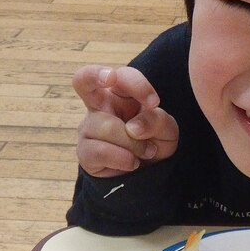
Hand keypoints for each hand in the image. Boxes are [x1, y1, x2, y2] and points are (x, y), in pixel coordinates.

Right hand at [72, 64, 179, 178]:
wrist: (147, 176)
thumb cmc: (154, 143)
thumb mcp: (167, 131)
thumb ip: (157, 121)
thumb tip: (133, 127)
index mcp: (122, 95)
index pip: (122, 76)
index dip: (136, 84)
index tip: (153, 102)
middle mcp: (100, 107)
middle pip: (82, 79)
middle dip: (95, 74)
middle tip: (110, 78)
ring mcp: (89, 129)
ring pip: (105, 126)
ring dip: (133, 143)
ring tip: (145, 152)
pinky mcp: (84, 153)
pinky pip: (99, 150)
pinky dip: (122, 158)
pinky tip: (132, 163)